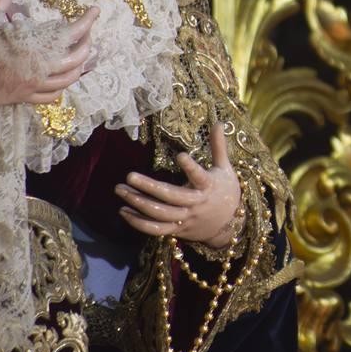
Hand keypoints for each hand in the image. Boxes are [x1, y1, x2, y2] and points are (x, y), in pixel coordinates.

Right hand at [0, 0, 98, 107]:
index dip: (87, 21)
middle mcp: (42, 69)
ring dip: (78, 68)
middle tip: (87, 35)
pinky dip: (60, 89)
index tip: (95, 11)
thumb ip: (1, 1)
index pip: (73, 33)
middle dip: (87, 45)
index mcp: (37, 49)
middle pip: (77, 59)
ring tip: (79, 58)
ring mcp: (36, 86)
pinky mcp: (26, 98)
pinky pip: (51, 97)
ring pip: (68, 80)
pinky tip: (60, 82)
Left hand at [115, 113, 240, 247]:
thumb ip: (218, 146)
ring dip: (139, 203)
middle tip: (129, 176)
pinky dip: (139, 223)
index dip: (191, 167)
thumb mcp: (225, 168)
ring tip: (121, 190)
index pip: (200, 177)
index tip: (180, 155)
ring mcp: (185, 218)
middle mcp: (196, 204)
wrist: (229, 226)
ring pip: (160, 214)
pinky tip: (124, 211)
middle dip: (149, 187)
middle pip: (171, 196)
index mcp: (208, 187)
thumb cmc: (226, 191)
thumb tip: (219, 122)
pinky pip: (156, 229)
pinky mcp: (177, 229)